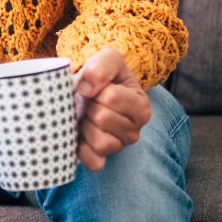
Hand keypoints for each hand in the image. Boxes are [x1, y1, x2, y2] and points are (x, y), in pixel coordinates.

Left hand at [74, 48, 150, 171]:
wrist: (89, 89)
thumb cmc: (102, 76)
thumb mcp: (108, 59)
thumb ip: (102, 66)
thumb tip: (86, 89)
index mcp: (140, 105)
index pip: (111, 97)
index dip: (95, 89)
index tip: (95, 88)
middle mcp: (135, 129)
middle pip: (103, 119)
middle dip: (89, 107)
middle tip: (89, 103)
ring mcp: (120, 146)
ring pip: (101, 143)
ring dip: (86, 127)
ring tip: (86, 117)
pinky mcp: (103, 159)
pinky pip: (94, 163)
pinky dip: (82, 150)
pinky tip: (80, 136)